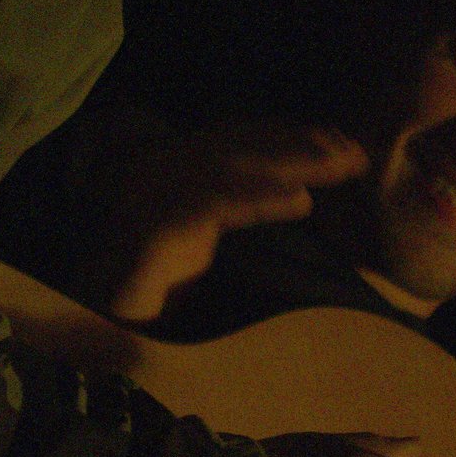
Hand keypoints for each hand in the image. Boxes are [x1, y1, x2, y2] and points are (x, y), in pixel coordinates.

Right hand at [89, 119, 366, 321]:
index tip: (338, 138)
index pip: (235, 139)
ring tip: (340, 168)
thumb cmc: (153, 289)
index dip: (287, 134)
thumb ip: (234, 209)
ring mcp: (153, 199)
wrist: (101, 322)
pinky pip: (215, 207)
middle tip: (354, 151)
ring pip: (233, 169)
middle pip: (239, 146)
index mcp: (171, 171)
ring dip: (292, 164)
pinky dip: (260, 200)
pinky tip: (301, 201)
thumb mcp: (202, 240)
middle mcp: (159, 174)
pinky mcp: (154, 233)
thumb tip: (298, 193)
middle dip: (300, 143)